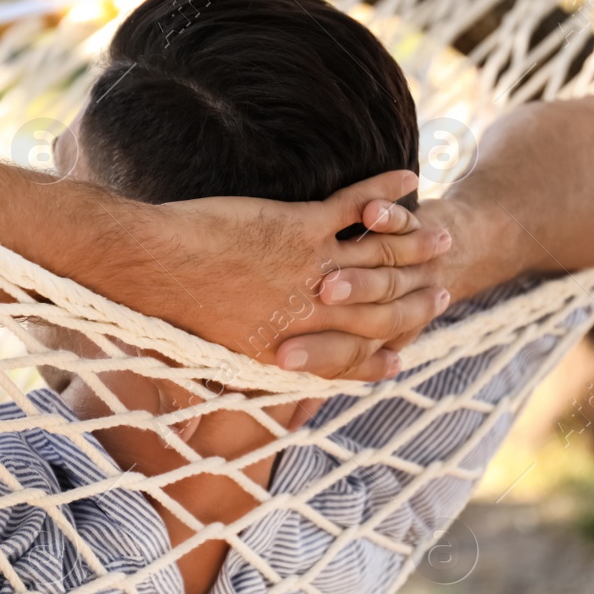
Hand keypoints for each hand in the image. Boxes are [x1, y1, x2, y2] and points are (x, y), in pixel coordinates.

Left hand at [148, 170, 452, 380]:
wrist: (149, 269)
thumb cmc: (164, 313)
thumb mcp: (202, 357)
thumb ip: (220, 377)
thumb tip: (206, 412)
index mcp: (287, 347)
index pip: (349, 358)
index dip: (378, 357)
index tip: (400, 355)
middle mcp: (309, 312)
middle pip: (381, 310)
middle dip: (417, 302)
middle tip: (445, 291)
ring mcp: (308, 269)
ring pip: (380, 261)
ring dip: (417, 246)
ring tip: (443, 237)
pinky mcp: (298, 228)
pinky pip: (356, 208)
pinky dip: (387, 194)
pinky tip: (411, 181)